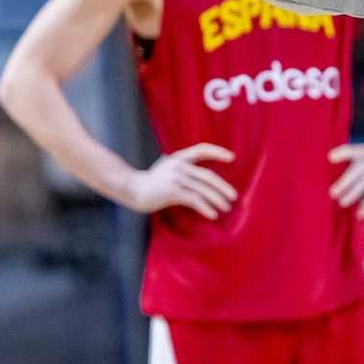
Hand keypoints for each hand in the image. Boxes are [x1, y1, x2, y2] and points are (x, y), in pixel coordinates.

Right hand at [124, 143, 238, 219]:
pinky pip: (194, 199)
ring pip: (203, 189)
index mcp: (178, 157)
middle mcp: (178, 165)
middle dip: (223, 187)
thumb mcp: (166, 167)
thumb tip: (197, 171)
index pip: (201, 149)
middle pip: (207, 175)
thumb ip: (181, 166)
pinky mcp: (171, 191)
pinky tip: (212, 214)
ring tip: (226, 208)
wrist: (130, 188)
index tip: (232, 158)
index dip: (217, 152)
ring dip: (217, 199)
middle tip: (234, 197)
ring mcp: (175, 178)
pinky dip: (205, 207)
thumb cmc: (150, 181)